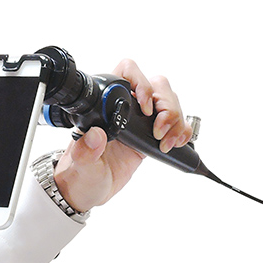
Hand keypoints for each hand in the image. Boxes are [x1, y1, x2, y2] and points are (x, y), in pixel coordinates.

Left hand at [54, 59, 192, 212]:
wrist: (87, 190)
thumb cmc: (80, 174)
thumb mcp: (80, 166)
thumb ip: (85, 151)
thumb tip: (95, 135)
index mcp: (105, 105)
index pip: (128, 72)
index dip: (142, 83)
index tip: (145, 109)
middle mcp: (126, 108)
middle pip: (158, 86)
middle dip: (167, 106)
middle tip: (159, 131)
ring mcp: (141, 121)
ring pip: (170, 102)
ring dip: (176, 119)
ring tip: (167, 142)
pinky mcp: (151, 136)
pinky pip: (176, 124)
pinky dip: (182, 130)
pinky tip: (176, 143)